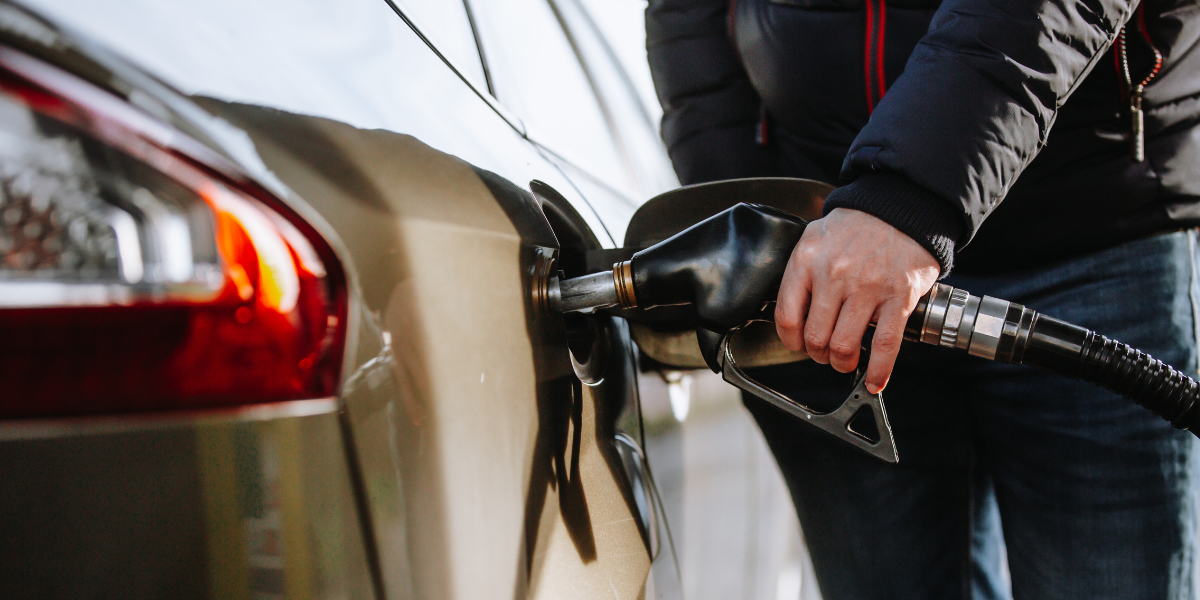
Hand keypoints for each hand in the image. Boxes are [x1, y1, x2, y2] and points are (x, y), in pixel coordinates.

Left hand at [775, 208, 938, 392]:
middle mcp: (834, 275)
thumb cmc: (857, 225)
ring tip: (845, 361)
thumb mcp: (815, 237)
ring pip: (844, 346)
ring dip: (842, 363)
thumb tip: (794, 310)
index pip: (787, 317)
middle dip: (818, 354)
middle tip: (824, 354)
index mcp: (807, 261)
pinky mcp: (898, 297)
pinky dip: (879, 370)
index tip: (798, 345)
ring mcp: (867, 288)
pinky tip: (874, 381)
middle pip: (815, 337)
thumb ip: (801, 271)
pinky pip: (885, 345)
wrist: (901, 207)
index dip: (791, 341)